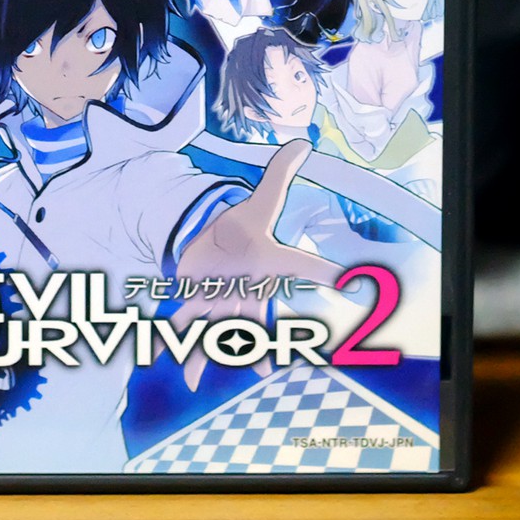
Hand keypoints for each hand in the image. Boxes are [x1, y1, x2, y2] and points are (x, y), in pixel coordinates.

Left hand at [171, 139, 341, 390]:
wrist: (222, 235)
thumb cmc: (247, 225)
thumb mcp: (263, 196)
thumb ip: (281, 171)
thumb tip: (302, 142)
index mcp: (267, 264)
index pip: (299, 266)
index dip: (322, 270)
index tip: (345, 278)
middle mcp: (246, 287)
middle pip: (251, 317)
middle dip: (252, 342)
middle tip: (260, 367)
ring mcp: (220, 296)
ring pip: (217, 329)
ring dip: (209, 351)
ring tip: (201, 377)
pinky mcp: (196, 296)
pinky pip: (188, 321)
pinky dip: (180, 341)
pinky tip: (175, 363)